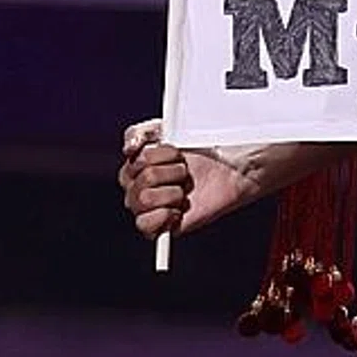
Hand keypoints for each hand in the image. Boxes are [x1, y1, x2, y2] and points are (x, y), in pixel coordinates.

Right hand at [118, 120, 250, 242]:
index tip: (177, 153)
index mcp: (135, 166)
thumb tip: (128, 146)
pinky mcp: (161, 227)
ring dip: (171, 192)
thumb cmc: (200, 152)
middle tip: (184, 174)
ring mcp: (148, 208)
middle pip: (142, 178)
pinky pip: (144, 225)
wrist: (228, 172)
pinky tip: (177, 210)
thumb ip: (141, 132)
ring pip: (143, 200)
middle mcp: (137, 187)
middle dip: (171, 173)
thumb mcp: (169, 130)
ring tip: (182, 192)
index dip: (159, 154)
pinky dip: (162, 216)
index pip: (133, 158)